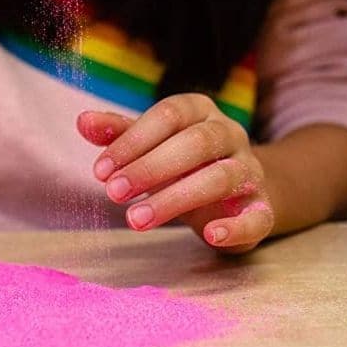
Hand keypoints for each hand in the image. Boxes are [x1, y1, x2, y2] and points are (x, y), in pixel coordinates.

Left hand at [78, 94, 273, 252]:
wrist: (238, 193)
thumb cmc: (183, 162)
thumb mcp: (151, 144)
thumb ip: (119, 133)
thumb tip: (82, 121)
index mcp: (200, 110)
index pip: (168, 115)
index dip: (133, 141)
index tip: (100, 170)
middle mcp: (229, 133)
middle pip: (194, 144)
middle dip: (150, 168)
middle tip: (113, 192)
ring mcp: (250, 170)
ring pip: (220, 178)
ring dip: (175, 199)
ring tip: (137, 220)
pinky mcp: (264, 207)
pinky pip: (256, 215)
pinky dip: (235, 226)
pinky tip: (210, 236)